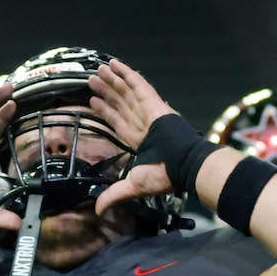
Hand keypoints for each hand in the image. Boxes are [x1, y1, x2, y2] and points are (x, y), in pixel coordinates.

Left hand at [86, 60, 188, 214]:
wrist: (184, 164)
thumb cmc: (163, 176)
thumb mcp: (132, 186)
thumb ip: (113, 195)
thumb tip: (98, 211)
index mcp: (139, 140)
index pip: (118, 122)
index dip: (105, 111)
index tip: (93, 101)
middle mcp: (142, 123)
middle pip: (120, 103)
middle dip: (106, 92)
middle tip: (92, 80)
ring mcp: (148, 111)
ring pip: (125, 92)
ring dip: (111, 81)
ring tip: (97, 70)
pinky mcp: (154, 102)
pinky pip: (137, 84)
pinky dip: (126, 73)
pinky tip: (114, 64)